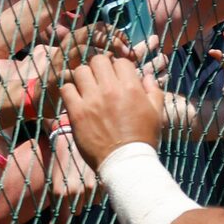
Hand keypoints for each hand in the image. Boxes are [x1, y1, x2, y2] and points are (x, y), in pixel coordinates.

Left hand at [42, 127, 101, 223]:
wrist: (68, 137)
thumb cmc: (56, 158)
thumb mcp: (51, 181)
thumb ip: (56, 201)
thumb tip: (57, 222)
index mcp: (60, 193)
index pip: (63, 221)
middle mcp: (75, 192)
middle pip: (77, 212)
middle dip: (74, 206)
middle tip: (72, 194)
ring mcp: (89, 186)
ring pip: (89, 204)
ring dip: (85, 198)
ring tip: (80, 184)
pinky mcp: (100, 180)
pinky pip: (99, 195)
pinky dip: (95, 192)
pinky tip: (89, 181)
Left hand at [60, 53, 165, 168]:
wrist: (125, 162)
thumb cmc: (143, 138)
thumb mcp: (157, 113)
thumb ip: (153, 91)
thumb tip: (146, 76)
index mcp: (131, 87)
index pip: (121, 61)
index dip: (118, 67)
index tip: (116, 77)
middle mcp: (111, 89)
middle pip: (98, 60)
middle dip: (100, 67)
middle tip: (100, 79)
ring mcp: (92, 100)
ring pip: (80, 71)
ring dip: (83, 77)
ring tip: (87, 88)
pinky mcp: (77, 112)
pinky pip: (66, 89)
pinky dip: (70, 91)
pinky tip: (76, 99)